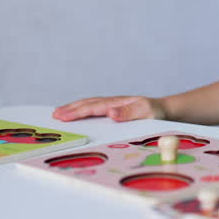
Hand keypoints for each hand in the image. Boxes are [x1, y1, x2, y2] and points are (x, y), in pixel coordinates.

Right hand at [52, 96, 168, 122]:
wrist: (164, 110)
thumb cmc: (156, 112)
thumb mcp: (147, 113)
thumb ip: (129, 113)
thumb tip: (110, 113)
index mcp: (117, 103)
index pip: (93, 107)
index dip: (77, 112)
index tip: (63, 116)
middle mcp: (112, 103)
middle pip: (87, 104)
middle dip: (70, 109)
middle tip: (54, 115)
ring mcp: (112, 106)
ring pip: (89, 105)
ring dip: (73, 109)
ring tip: (58, 114)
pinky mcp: (113, 111)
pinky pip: (94, 110)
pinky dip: (82, 111)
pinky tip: (75, 115)